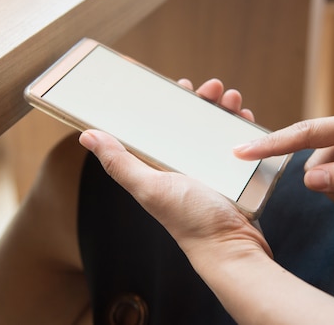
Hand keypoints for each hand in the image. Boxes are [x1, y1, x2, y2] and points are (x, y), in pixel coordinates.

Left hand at [79, 78, 269, 263]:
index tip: (176, 84)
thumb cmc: (190, 221)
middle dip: (200, 100)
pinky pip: (236, 143)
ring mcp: (208, 169)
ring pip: (214, 129)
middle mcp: (182, 165)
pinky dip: (241, 127)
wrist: (232, 248)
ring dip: (223, 109)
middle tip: (212, 87)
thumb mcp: (150, 187)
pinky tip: (246, 116)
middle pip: (189, 122)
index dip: (165, 102)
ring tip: (233, 98)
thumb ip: (119, 163)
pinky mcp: (232, 174)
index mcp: (159, 165)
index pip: (157, 125)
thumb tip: (86, 135)